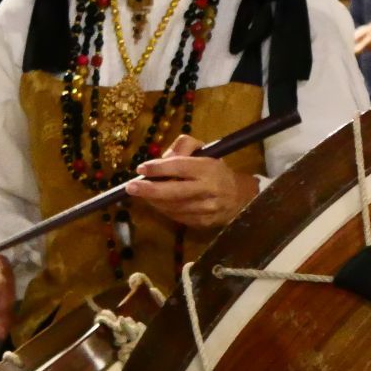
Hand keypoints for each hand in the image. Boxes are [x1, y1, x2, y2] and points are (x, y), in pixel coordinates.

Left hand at [125, 134, 259, 230]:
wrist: (240, 198)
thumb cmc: (216, 171)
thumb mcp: (205, 152)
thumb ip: (183, 147)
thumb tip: (161, 159)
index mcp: (209, 168)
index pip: (180, 167)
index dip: (158, 168)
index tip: (141, 168)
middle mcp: (209, 190)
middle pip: (174, 191)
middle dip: (149, 190)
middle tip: (130, 187)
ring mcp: (206, 209)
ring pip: (172, 206)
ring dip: (154, 200)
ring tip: (142, 193)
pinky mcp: (203, 223)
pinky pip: (177, 217)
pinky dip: (164, 209)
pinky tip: (158, 202)